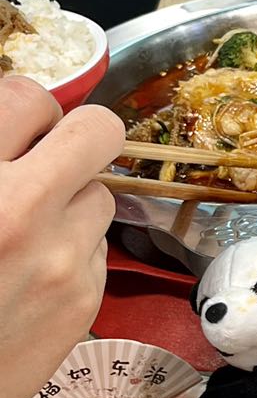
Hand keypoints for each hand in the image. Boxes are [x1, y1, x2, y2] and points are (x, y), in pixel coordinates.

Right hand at [0, 78, 123, 397]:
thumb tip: (16, 122)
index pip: (29, 97)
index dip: (24, 111)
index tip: (15, 130)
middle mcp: (22, 210)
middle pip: (99, 131)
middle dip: (76, 138)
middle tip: (48, 158)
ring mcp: (61, 259)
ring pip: (101, 196)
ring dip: (71, 202)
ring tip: (27, 231)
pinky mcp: (83, 301)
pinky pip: (97, 250)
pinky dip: (71, 253)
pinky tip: (29, 275)